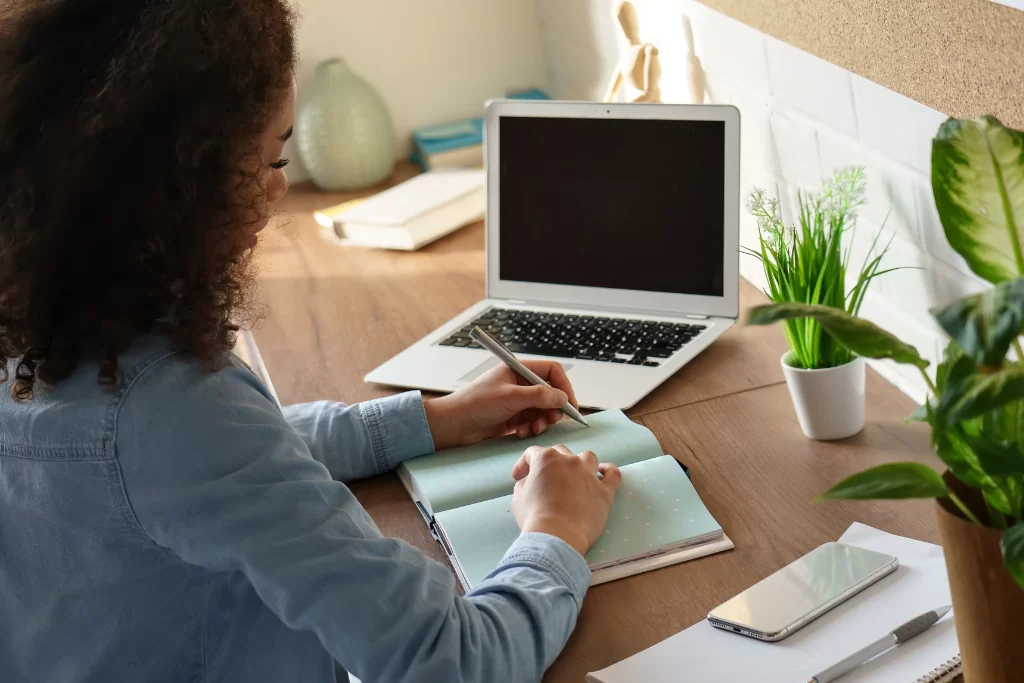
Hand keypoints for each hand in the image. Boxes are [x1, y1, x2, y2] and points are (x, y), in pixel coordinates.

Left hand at [424, 360, 579, 449]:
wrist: (453, 425)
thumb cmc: (474, 404)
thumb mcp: (510, 397)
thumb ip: (539, 396)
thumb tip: (562, 398)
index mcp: (518, 370)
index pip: (551, 372)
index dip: (563, 387)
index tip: (570, 405)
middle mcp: (519, 384)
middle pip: (550, 393)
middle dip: (553, 408)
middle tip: (551, 420)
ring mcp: (516, 401)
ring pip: (543, 410)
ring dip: (542, 421)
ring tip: (534, 429)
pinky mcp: (513, 417)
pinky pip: (533, 422)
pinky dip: (532, 428)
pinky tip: (521, 433)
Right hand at [510, 445, 620, 555]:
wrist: (558, 535)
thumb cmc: (534, 517)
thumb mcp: (518, 497)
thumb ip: (524, 483)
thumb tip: (530, 481)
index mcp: (547, 459)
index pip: (532, 453)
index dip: (523, 464)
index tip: (519, 477)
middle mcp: (570, 461)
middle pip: (560, 452)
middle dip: (550, 462)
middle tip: (543, 478)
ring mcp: (589, 475)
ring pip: (587, 457)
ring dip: (579, 462)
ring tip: (574, 473)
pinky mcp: (604, 491)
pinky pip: (613, 474)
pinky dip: (608, 470)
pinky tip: (603, 471)